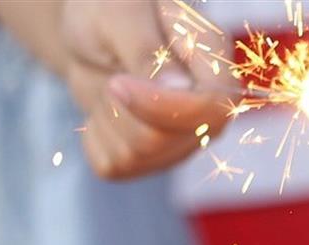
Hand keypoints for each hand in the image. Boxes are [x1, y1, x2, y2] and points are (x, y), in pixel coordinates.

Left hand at [60, 0, 234, 178]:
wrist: (93, 32)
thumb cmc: (112, 10)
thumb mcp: (120, 15)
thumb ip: (147, 50)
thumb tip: (179, 89)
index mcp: (215, 64)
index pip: (213, 109)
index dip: (161, 107)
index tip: (116, 82)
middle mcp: (208, 110)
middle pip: (163, 140)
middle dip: (121, 108)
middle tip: (113, 74)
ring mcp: (183, 140)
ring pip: (136, 156)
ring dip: (106, 118)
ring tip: (113, 85)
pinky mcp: (151, 159)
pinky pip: (114, 165)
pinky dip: (95, 136)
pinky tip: (107, 108)